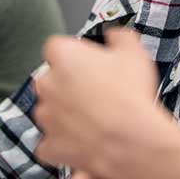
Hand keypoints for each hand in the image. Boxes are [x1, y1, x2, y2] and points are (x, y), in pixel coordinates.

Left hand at [33, 28, 179, 178]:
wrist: (130, 140)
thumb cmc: (130, 96)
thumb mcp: (134, 52)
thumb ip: (119, 36)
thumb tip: (114, 35)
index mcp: (63, 55)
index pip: (58, 47)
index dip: (75, 54)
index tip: (90, 62)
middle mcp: (47, 83)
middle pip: (51, 78)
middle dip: (68, 83)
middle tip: (96, 90)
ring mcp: (46, 116)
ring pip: (49, 109)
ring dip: (65, 112)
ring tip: (94, 116)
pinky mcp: (49, 145)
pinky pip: (50, 142)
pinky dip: (63, 142)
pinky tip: (83, 139)